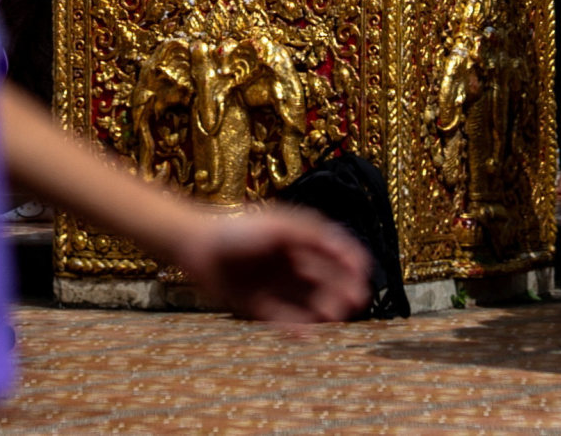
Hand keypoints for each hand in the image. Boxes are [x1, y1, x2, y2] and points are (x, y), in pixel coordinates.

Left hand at [174, 203, 372, 332]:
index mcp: (294, 239)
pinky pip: (281, 318)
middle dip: (340, 289)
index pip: (329, 251)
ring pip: (305, 301)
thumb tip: (340, 243)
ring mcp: (272, 285)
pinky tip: (308, 334)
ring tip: (333, 316)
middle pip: (321, 279)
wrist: (195, 246)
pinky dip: (296, 326)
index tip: (365, 272)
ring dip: (321, 308)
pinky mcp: (255, 305)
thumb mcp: (277, 226)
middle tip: (355, 301)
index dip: (348, 261)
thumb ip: (309, 233)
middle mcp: (286, 262)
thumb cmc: (237, 228)